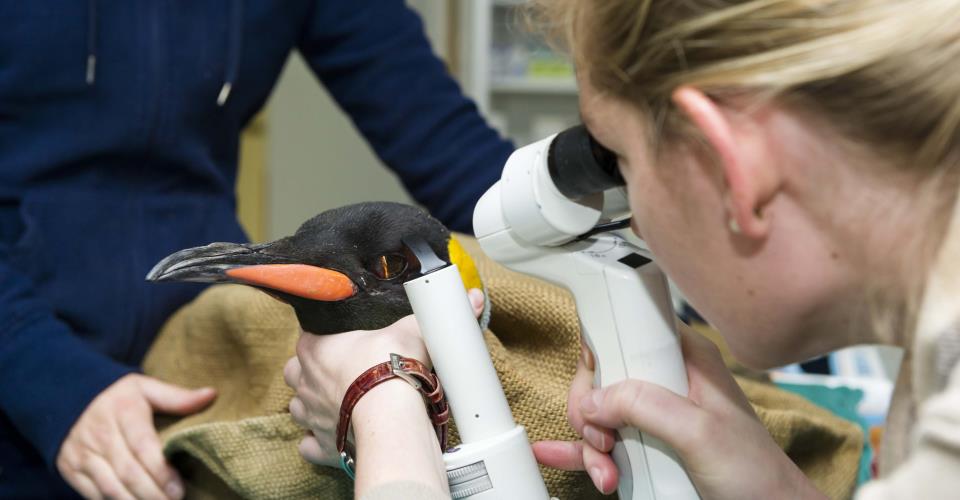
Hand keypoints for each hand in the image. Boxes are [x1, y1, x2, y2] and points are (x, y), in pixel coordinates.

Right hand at [56, 374, 216, 499]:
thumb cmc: (119, 397)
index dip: (161, 472)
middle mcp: (100, 435)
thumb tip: (211, 395)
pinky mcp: (71, 470)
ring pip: (110, 488)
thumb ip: (177, 396)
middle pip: (128, 472)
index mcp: (123, 411)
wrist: (67, 398)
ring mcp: (82, 454)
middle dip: (152, 494)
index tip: (179, 489)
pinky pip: (93, 494)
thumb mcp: (146, 388)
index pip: (143, 446)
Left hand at [284, 288, 484, 465]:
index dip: (326, 339)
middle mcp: (304, 382)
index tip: (346, 342)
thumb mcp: (413, 331)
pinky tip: (338, 433)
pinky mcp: (322, 445)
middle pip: (298, 373)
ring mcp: (310, 416)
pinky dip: (320, 440)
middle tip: (344, 372)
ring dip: (316, 406)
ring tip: (342, 403)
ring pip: (300, 408)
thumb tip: (470, 297)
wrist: (392, 419)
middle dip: (314, 373)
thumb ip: (432, 315)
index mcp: (315, 348)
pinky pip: (311, 444)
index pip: (309, 337)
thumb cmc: (391, 367)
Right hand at [533, 325, 824, 499]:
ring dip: (589, 443)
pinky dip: (575, 449)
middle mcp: (665, 381)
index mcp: (684, 358)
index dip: (602, 348)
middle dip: (590, 409)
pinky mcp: (644, 446)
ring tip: (606, 472)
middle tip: (604, 439)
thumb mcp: (701, 433)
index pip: (627, 326)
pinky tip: (552, 452)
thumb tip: (593, 399)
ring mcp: (652, 415)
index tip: (593, 378)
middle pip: (601, 375)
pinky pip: (598, 441)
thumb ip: (646, 405)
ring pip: (597, 413)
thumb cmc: (756, 474)